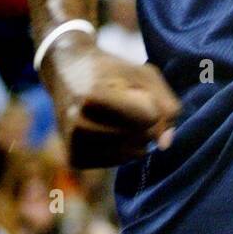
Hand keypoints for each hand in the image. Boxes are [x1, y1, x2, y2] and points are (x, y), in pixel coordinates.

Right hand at [40, 30, 181, 167]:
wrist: (67, 72)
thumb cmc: (111, 70)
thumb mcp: (143, 74)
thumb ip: (165, 105)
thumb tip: (165, 144)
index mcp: (93, 97)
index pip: (148, 118)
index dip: (153, 106)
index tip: (138, 92)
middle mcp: (79, 124)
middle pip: (140, 137)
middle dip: (146, 124)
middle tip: (128, 104)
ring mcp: (74, 143)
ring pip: (130, 154)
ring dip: (136, 138)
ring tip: (120, 116)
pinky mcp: (74, 158)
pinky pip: (116, 162)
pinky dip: (123, 149)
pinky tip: (112, 130)